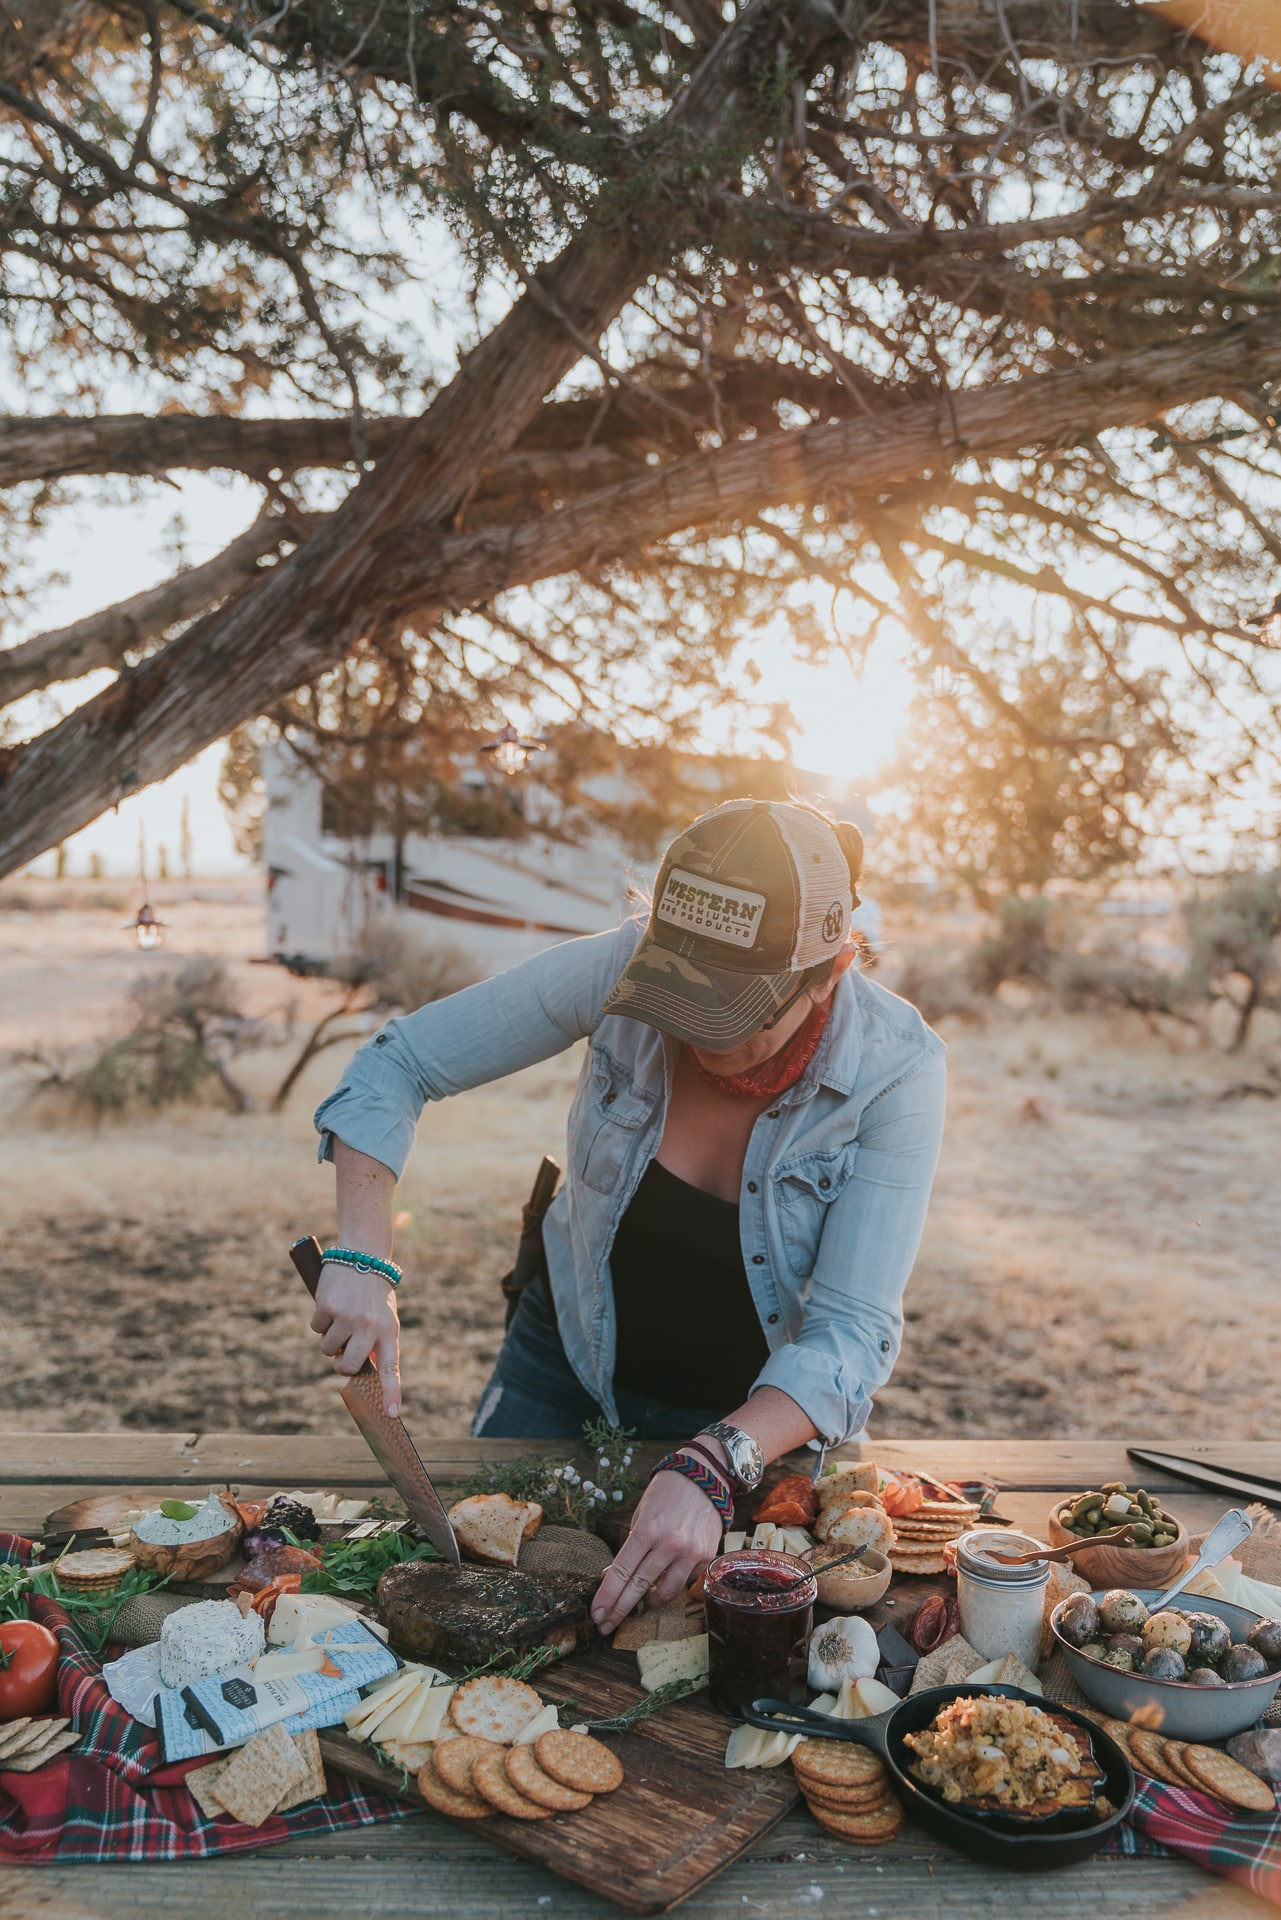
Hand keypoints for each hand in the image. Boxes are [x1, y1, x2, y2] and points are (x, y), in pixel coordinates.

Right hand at [309, 1262, 401, 1415]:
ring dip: (329, 1338)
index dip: (391, 1393)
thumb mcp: (384, 1316)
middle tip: (341, 1354)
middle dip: (340, 1364)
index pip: (391, 1369)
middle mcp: (370, 1326)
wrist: (364, 1253)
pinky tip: (331, 1303)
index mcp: (389, 1331)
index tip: (392, 1415)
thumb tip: (361, 1370)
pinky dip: (320, 1320)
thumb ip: (376, 1343)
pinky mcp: (327, 1306)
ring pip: (327, 1348)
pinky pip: (316, 1328)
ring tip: (341, 1316)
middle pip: (347, 1367)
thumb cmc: (375, 1291)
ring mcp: (347, 1317)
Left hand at [591, 1470, 722, 1633]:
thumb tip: (614, 1578)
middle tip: (605, 1626)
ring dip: (649, 1602)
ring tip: (641, 1602)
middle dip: (619, 1610)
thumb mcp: (641, 1514)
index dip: (606, 1596)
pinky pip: (685, 1582)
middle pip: (638, 1588)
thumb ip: (631, 1547)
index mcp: (646, 1530)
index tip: (596, 1614)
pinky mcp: (705, 1557)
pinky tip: (666, 1579)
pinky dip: (673, 1584)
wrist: (704, 1477)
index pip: (620, 1572)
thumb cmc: (665, 1493)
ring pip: (666, 1593)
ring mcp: (689, 1552)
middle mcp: (669, 1544)